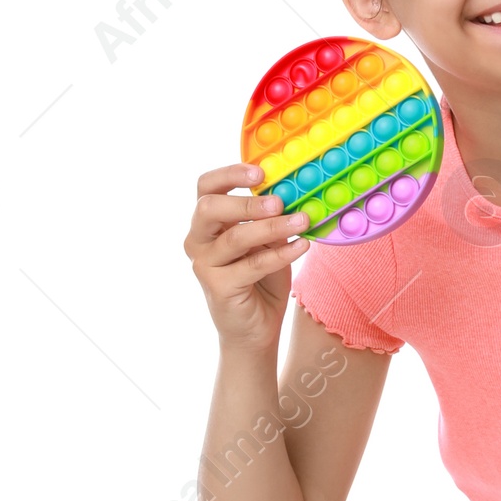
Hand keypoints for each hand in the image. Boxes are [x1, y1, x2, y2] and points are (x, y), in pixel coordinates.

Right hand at [185, 163, 312, 351]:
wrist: (255, 329)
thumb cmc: (261, 281)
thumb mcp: (267, 243)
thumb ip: (269, 220)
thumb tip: (292, 195)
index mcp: (208, 222)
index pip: (207, 187)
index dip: (230, 174)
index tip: (260, 171)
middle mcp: (198, 240)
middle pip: (209, 208)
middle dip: (246, 203)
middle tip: (279, 201)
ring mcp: (205, 264)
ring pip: (235, 238)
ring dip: (272, 227)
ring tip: (302, 221)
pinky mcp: (219, 287)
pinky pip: (253, 265)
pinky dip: (281, 253)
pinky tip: (302, 245)